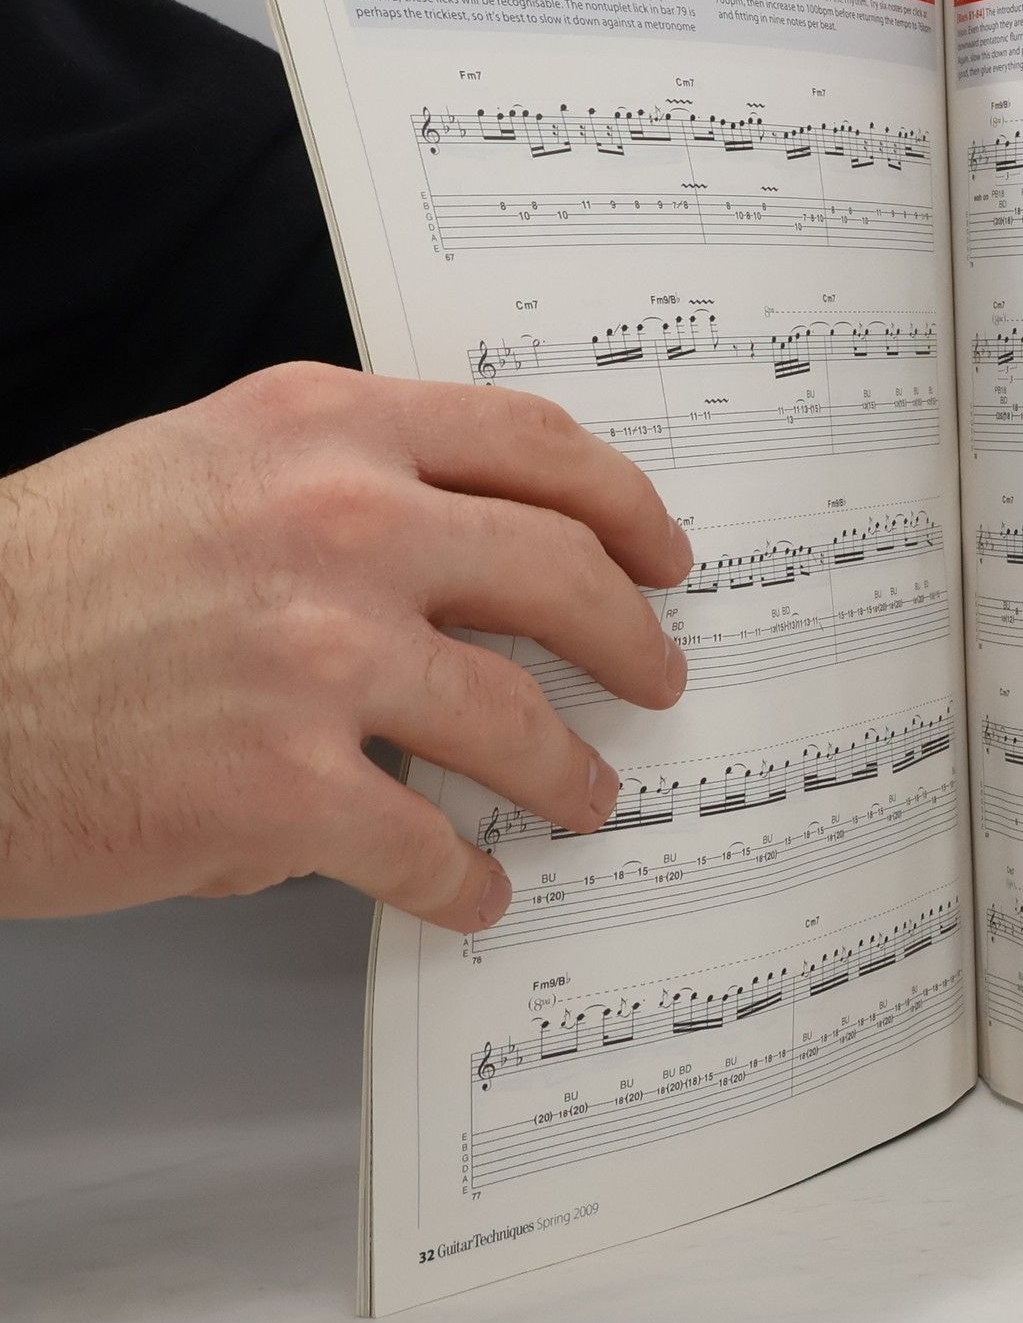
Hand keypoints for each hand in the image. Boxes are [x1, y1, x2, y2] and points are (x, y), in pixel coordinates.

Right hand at [0, 363, 691, 929]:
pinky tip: (472, 892)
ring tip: (587, 794)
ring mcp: (316, 657)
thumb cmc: (46, 581)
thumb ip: (350, 488)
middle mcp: (338, 524)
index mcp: (322, 431)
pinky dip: (464, 881)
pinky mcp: (280, 789)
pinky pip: (427, 849)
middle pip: (562, 575)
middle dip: (634, 638)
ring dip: (570, 771)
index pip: (532, 445)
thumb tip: (480, 563)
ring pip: (517, 722)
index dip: (623, 503)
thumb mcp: (204, 472)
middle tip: (657, 674)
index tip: (662, 551)